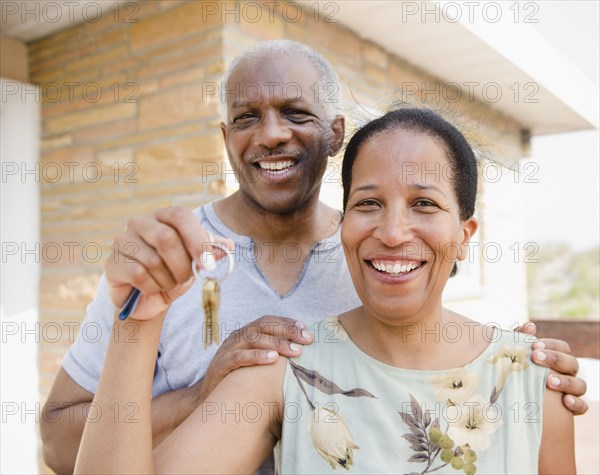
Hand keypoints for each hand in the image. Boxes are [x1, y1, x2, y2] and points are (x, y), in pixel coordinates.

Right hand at [105, 207, 231, 319]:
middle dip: (182, 265)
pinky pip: (138, 274)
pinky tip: (151, 288)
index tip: (208, 265)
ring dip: (168, 280)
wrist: (148, 300)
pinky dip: (152, 287)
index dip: (197, 240)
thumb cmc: (173, 273)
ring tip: (167, 283)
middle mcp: (140, 222)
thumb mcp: (195, 262)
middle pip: (166, 239)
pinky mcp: (112, 262)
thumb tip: (227, 245)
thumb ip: (210, 252)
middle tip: (186, 278)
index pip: (181, 216)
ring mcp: (123, 240)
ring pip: (153, 261)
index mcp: (163, 216)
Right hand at [199, 315, 313, 400]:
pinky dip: (257, 356)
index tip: (306, 329)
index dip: (287, 323)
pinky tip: (272, 359)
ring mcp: (228, 349)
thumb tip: (302, 352)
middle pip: (263, 327)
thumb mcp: (254, 362)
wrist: (209, 398)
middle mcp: (237, 337)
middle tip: (307, 339)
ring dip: (277, 343)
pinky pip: (240, 356)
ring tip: (295, 351)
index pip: (268, 321)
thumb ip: (272, 354)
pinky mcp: (221, 364)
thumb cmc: (239, 379)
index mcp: (245, 333)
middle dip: (287, 331)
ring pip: (254, 339)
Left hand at [517, 323, 588, 414]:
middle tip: (536, 358)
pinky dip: (577, 403)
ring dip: (566, 382)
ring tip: (549, 381)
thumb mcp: (516, 355)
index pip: (563, 347)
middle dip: (555, 359)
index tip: (534, 345)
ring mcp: (572, 391)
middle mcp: (568, 374)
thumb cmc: (517, 371)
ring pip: (580, 385)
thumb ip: (521, 339)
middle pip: (572, 363)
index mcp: (557, 359)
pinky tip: (565, 401)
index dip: (551, 345)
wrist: (515, 398)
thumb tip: (530, 327)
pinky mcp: (572, 408)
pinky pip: (583, 406)